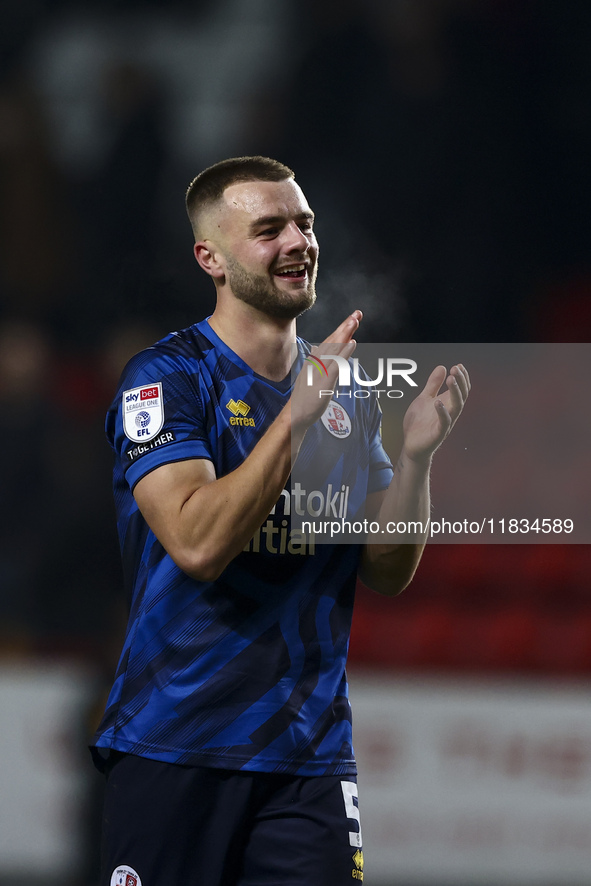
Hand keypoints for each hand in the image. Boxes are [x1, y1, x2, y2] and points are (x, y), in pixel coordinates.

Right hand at [290, 310, 361, 430]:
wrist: (295, 414)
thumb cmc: (306, 397)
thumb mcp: (315, 378)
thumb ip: (322, 364)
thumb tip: (322, 351)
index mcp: (316, 362)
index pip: (331, 342)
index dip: (342, 329)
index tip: (352, 318)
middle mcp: (317, 363)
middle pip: (333, 341)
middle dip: (345, 326)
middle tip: (357, 314)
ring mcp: (320, 371)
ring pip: (334, 349)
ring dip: (345, 334)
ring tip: (354, 321)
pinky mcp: (324, 381)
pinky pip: (336, 364)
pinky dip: (344, 353)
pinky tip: (351, 344)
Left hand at [401, 363, 469, 462]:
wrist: (411, 445)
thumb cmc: (419, 423)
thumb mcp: (424, 399)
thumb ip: (433, 384)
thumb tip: (442, 367)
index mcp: (447, 403)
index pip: (461, 389)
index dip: (462, 377)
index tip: (458, 365)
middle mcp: (449, 412)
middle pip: (462, 395)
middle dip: (460, 381)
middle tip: (456, 369)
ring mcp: (445, 423)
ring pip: (456, 407)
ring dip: (455, 392)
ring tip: (450, 380)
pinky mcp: (438, 434)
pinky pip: (444, 423)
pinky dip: (442, 413)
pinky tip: (438, 402)